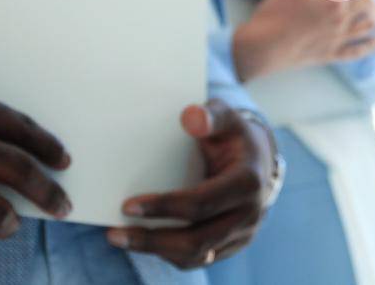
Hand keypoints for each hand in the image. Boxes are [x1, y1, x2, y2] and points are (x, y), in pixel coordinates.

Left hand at [107, 101, 274, 269]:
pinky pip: (198, 260)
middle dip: (152, 240)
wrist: (259, 160)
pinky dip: (169, 254)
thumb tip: (190, 117)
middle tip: (115, 234)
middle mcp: (249, 214)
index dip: (163, 207)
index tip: (128, 205)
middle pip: (196, 240)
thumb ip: (210, 115)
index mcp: (247, 182)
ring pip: (196, 256)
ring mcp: (242, 235)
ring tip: (121, 238)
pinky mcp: (232, 246)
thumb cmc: (233, 135)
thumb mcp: (226, 117)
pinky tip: (145, 242)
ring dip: (155, 251)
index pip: (200, 204)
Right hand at [231, 0, 374, 80]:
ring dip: (374, 16)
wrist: (262, 47)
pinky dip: (370, 45)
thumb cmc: (273, 13)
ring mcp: (338, 39)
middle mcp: (341, 20)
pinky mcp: (330, 55)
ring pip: (366, 27)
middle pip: (367, 5)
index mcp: (333, 0)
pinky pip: (356, 51)